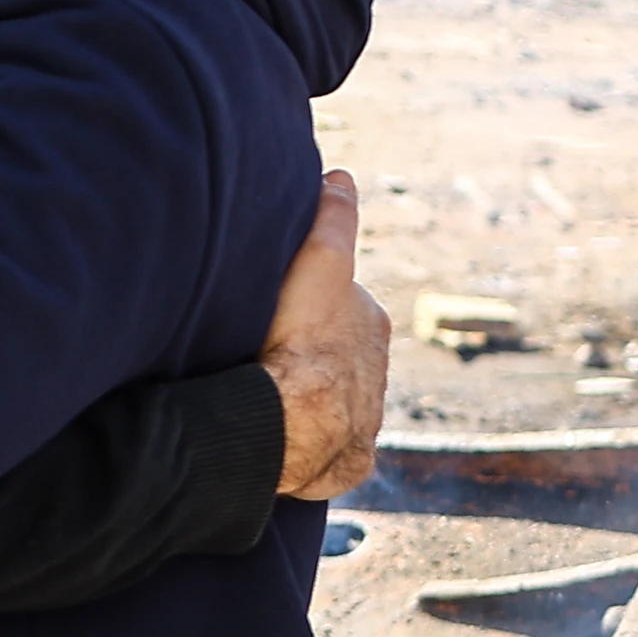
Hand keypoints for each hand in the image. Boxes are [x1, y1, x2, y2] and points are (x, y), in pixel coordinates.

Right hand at [267, 170, 389, 501]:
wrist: (297, 417)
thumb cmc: (302, 336)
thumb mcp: (320, 260)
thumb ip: (333, 217)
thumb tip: (342, 175)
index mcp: (371, 324)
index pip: (338, 304)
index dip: (304, 302)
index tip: (273, 306)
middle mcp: (376, 371)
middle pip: (337, 351)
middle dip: (308, 351)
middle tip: (261, 350)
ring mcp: (364, 418)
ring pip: (331, 398)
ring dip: (303, 398)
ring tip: (262, 394)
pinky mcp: (349, 461)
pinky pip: (326, 446)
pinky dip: (307, 442)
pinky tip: (279, 438)